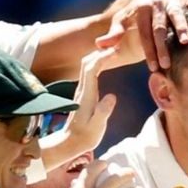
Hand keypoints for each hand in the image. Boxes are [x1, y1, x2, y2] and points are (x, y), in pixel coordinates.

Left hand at [39, 49, 116, 166]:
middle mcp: (83, 89)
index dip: (102, 57)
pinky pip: (90, 72)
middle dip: (101, 51)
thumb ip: (103, 111)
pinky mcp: (84, 94)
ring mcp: (82, 91)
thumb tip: (112, 96)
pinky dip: (98, 63)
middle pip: (88, 62)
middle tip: (117, 45)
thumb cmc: (85, 137)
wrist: (71, 143)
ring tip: (114, 50)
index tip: (115, 50)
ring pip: (87, 66)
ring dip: (99, 55)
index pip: (91, 68)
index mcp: (87, 95)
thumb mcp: (97, 127)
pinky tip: (107, 63)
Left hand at [95, 0, 187, 71]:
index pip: (145, 33)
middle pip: (160, 26)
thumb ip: (114, 34)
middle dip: (163, 46)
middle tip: (166, 64)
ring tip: (186, 42)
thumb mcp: (122, 22)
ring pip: (178, 13)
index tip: (153, 68)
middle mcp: (159, 1)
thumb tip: (100, 45)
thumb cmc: (136, 14)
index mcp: (142, 7)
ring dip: (182, 28)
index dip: (148, 51)